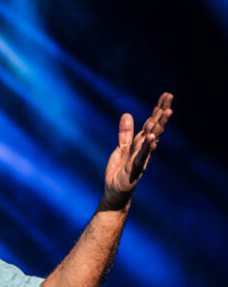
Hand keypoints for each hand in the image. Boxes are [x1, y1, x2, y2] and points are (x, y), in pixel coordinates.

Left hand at [101, 92, 172, 209]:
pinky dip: (146, 146)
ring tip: (167, 112)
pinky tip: (151, 137)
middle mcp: (144, 148)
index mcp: (140, 143)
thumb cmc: (120, 171)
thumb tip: (127, 114)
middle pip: (155, 127)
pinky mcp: (135, 168)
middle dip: (162, 112)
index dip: (158, 109)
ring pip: (152, 139)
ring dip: (159, 125)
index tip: (166, 95)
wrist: (116, 191)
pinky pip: (142, 155)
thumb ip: (125, 133)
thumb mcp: (121, 148)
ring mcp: (141, 157)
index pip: (151, 123)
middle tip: (170, 96)